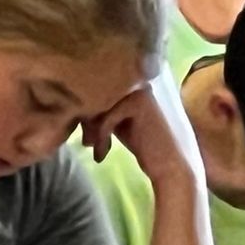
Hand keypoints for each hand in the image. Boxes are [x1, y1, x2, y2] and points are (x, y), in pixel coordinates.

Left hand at [82, 69, 202, 185]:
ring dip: (92, 128)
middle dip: (88, 119)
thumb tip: (75, 105)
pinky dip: (101, 136)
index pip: (100, 89)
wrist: (170, 166)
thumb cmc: (145, 146)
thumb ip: (102, 110)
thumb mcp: (119, 123)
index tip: (87, 135)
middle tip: (87, 142)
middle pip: (97, 93)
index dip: (88, 111)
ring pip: (99, 104)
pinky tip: (102, 154)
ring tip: (93, 147)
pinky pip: (107, 117)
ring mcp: (140, 88)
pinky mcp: (139, 102)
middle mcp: (137, 78)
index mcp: (133, 79)